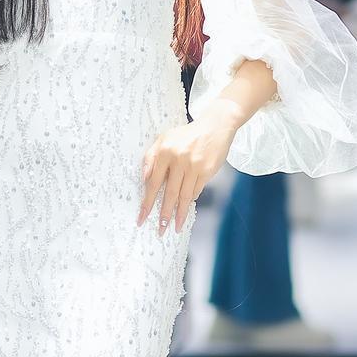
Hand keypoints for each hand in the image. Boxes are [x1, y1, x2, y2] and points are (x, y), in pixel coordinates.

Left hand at [138, 112, 234, 232]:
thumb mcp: (164, 139)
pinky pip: (196, 190)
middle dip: (164, 214)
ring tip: (175, 228)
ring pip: (184, 196)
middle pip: (169, 193)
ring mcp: (194, 166)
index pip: (153, 183)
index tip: (142, 218)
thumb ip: (151, 157)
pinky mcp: (207, 171)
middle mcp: (178, 159)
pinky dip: (190, 200)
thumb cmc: (186, 135)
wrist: (215, 127)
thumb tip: (143, 179)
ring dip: (179, 214)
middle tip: (160, 230)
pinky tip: (185, 209)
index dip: (147, 203)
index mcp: (164, 152)